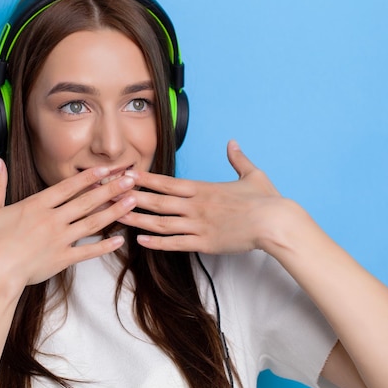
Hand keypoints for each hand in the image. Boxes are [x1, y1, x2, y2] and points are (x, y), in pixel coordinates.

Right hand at [0, 157, 136, 296]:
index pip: (68, 187)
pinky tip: (120, 240)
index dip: (89, 177)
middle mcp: (52, 220)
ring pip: (92, 223)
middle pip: (87, 202)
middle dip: (111, 189)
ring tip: (132, 202)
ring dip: (114, 212)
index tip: (107, 169)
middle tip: (131, 179)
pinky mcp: (62, 259)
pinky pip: (88, 252)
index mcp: (36, 206)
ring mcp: (59, 240)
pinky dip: (104, 246)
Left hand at [118, 140, 286, 254]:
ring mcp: (198, 225)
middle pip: (156, 201)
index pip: (166, 182)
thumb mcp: (252, 173)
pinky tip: (140, 240)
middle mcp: (195, 206)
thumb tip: (232, 143)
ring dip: (137, 219)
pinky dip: (156, 243)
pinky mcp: (204, 243)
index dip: (144, 179)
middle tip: (111, 195)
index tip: (127, 175)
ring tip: (116, 217)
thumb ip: (237, 158)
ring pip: (160, 223)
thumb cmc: (266, 199)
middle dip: (131, 197)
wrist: (276, 223)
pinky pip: (175, 244)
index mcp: (203, 189)